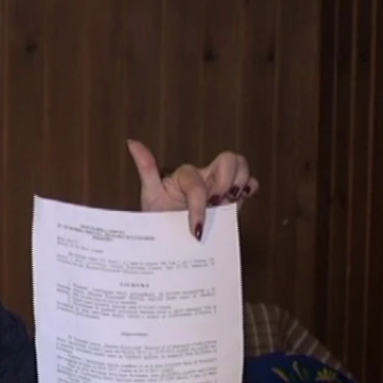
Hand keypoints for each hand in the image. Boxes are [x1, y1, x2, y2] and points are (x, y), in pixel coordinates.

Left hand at [127, 139, 258, 240]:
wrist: (170, 240)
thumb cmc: (160, 218)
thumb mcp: (150, 196)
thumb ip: (146, 169)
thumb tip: (132, 142)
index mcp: (186, 176)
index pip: (197, 182)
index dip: (198, 205)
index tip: (195, 229)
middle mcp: (206, 176)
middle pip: (228, 159)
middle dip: (224, 182)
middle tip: (216, 205)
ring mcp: (221, 185)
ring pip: (241, 166)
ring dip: (240, 182)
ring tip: (229, 203)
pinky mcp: (232, 198)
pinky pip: (250, 184)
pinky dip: (250, 188)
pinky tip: (241, 200)